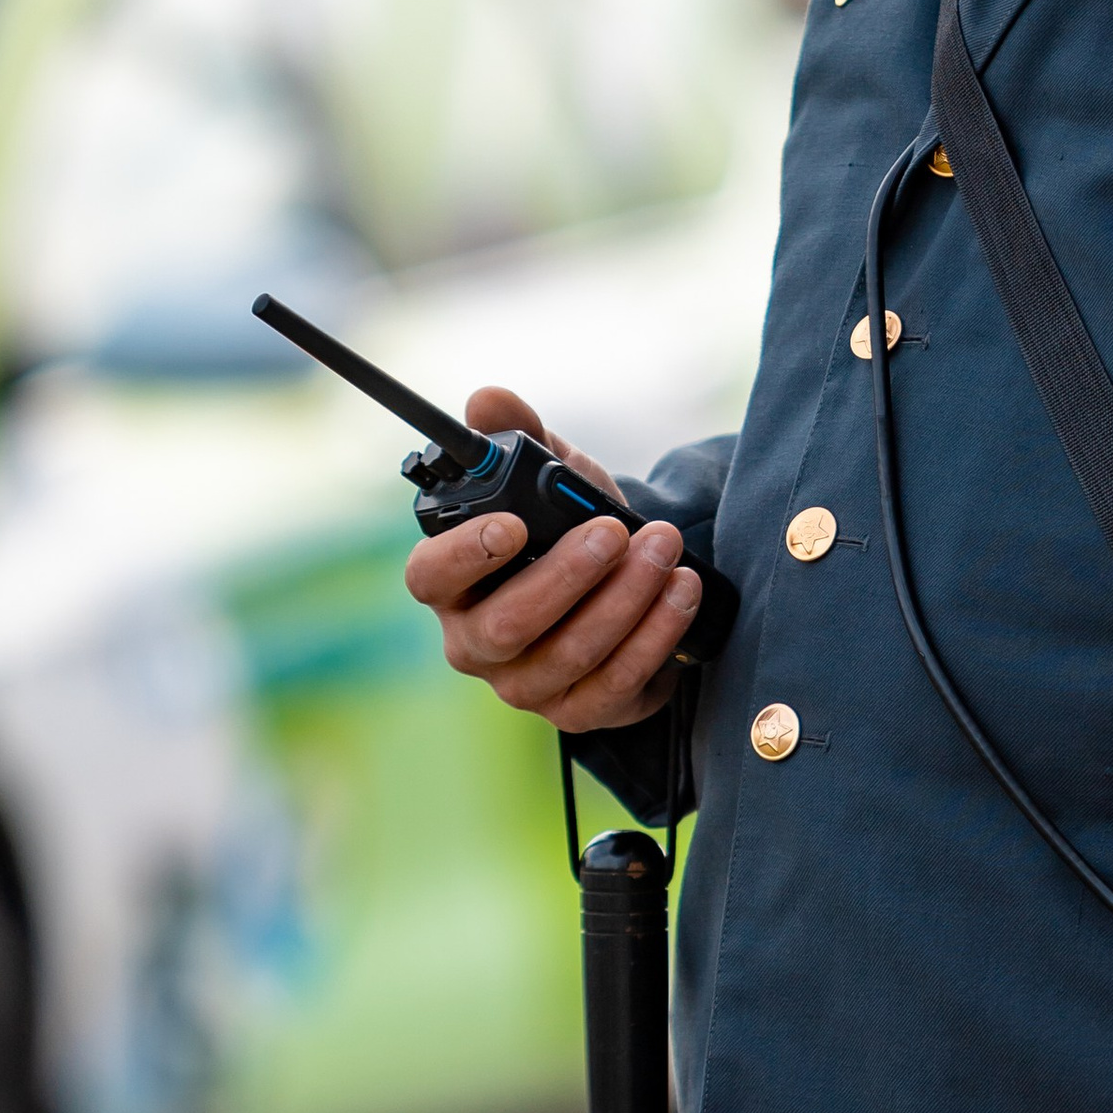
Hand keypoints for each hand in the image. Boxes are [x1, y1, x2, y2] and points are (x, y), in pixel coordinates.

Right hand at [404, 387, 702, 732]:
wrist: (622, 581)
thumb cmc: (568, 528)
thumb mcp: (549, 476)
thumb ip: (518, 434)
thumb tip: (488, 400)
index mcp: (451, 585)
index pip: (430, 578)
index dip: (465, 555)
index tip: (513, 523)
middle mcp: (476, 643)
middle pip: (509, 624)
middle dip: (569, 574)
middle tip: (615, 531)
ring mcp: (526, 686)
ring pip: (571, 652)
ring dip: (626, 597)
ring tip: (665, 548)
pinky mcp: (579, 711)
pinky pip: (618, 682)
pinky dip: (655, 632)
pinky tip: (681, 590)